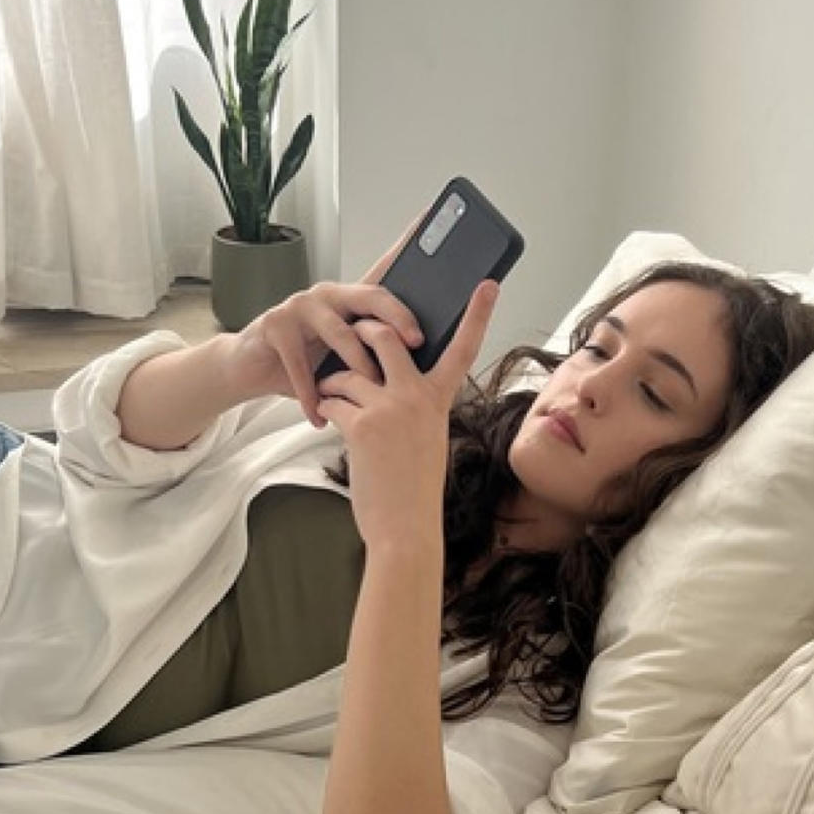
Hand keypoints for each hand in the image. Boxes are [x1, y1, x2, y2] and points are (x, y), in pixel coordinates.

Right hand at [224, 225, 424, 425]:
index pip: (385, 270)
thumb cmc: (307, 363)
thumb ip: (374, 351)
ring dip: (358, 365)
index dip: (407, 242)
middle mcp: (329, 294)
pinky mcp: (274, 326)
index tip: (432, 218)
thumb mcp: (345, 357)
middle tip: (416, 341)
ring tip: (370, 390)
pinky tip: (319, 414)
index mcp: (352, 298)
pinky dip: (311, 394)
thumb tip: (421, 363)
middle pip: (371, 296)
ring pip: (340, 333)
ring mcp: (300, 306)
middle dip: (397, 317)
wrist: (251, 369)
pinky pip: (301, 364)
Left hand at [314, 280, 499, 550]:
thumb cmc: (414, 488)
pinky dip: (325, 408)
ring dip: (333, 384)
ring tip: (333, 403)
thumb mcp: (427, 438)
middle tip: (355, 337)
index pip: (463, 349)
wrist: (406, 528)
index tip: (488, 284)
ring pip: (348, 372)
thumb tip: (385, 380)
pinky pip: (333, 400)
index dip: (478, 314)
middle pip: (386, 337)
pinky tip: (328, 421)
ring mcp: (390, 408)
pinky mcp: (362, 425)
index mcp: (439, 400)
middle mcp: (417, 397)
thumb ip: (415, 406)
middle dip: (364, 331)